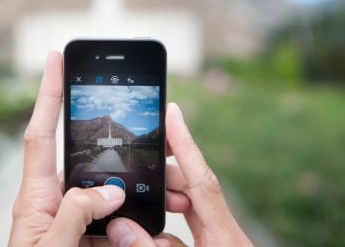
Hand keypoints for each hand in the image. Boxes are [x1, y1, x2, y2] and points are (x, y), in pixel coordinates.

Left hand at [8, 52, 166, 246]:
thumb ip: (74, 216)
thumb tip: (109, 190)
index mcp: (35, 198)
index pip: (40, 133)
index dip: (47, 94)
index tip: (56, 59)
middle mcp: (54, 202)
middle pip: (87, 159)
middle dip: (122, 149)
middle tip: (155, 141)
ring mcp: (73, 221)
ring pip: (111, 193)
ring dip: (140, 191)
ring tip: (171, 192)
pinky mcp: (88, 239)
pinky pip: (119, 223)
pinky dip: (139, 224)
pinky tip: (158, 225)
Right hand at [109, 103, 252, 246]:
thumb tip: (120, 225)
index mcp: (223, 236)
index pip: (202, 178)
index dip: (185, 142)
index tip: (173, 111)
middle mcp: (224, 232)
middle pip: (191, 187)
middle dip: (164, 176)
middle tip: (137, 169)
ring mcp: (219, 239)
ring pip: (188, 205)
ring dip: (163, 202)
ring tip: (136, 215)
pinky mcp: (213, 246)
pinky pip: (189, 224)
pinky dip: (167, 224)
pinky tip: (149, 235)